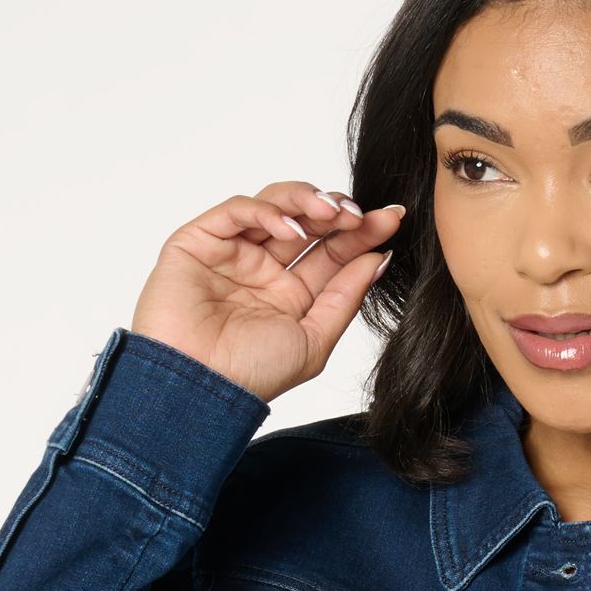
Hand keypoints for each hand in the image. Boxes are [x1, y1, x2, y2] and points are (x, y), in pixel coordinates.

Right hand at [129, 182, 403, 403]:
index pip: (331, 251)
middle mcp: (262, 269)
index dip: (361, 233)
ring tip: (332, 213)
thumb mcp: (315, 339)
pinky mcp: (199, 241)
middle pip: (307, 222)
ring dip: (307, 202)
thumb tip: (378, 259)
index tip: (392, 219)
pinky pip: (237, 211)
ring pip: (274, 205)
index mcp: (290, 294)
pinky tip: (291, 229)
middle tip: (360, 215)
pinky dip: (267, 212)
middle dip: (337, 212)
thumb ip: (345, 297)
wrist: (199, 388)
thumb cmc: (251, 375)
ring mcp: (231, 253)